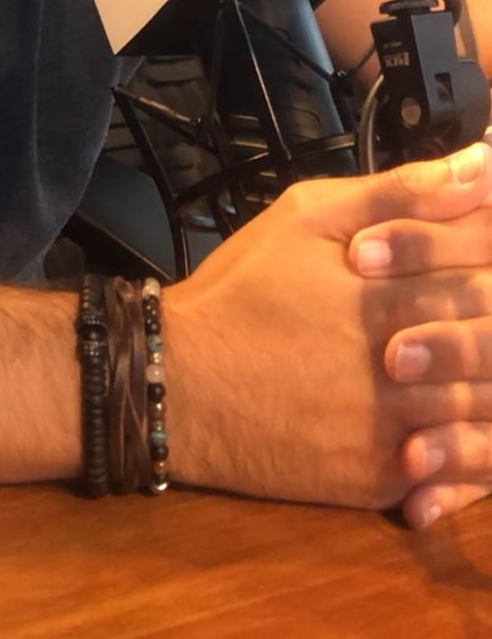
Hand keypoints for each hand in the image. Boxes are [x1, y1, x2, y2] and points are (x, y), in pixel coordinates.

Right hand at [162, 142, 491, 515]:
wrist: (178, 386)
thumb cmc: (242, 291)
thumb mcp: (305, 216)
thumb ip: (398, 191)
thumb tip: (483, 162)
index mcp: (389, 292)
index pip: (487, 271)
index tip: (487, 254)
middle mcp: (402, 362)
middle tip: (484, 309)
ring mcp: (395, 427)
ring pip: (486, 407)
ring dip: (489, 379)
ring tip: (472, 362)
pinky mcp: (381, 477)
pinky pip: (455, 468)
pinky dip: (471, 447)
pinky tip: (457, 419)